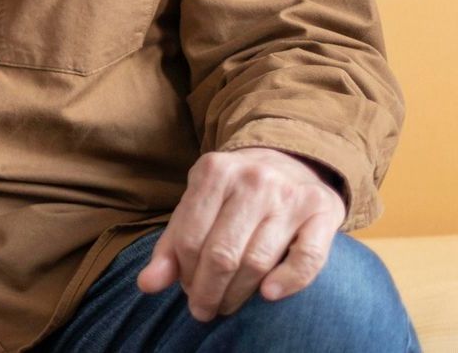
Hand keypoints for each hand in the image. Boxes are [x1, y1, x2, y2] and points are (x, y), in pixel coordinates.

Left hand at [137, 147, 346, 320]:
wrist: (291, 160)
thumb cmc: (235, 192)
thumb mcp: (199, 202)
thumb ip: (173, 242)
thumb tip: (147, 284)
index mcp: (214, 171)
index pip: (190, 237)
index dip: (185, 273)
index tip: (187, 291)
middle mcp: (253, 179)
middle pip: (222, 252)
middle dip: (208, 290)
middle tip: (204, 310)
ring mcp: (289, 194)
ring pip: (258, 260)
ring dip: (239, 293)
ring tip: (227, 306)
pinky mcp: (322, 211)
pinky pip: (307, 258)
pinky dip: (288, 281)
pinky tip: (268, 296)